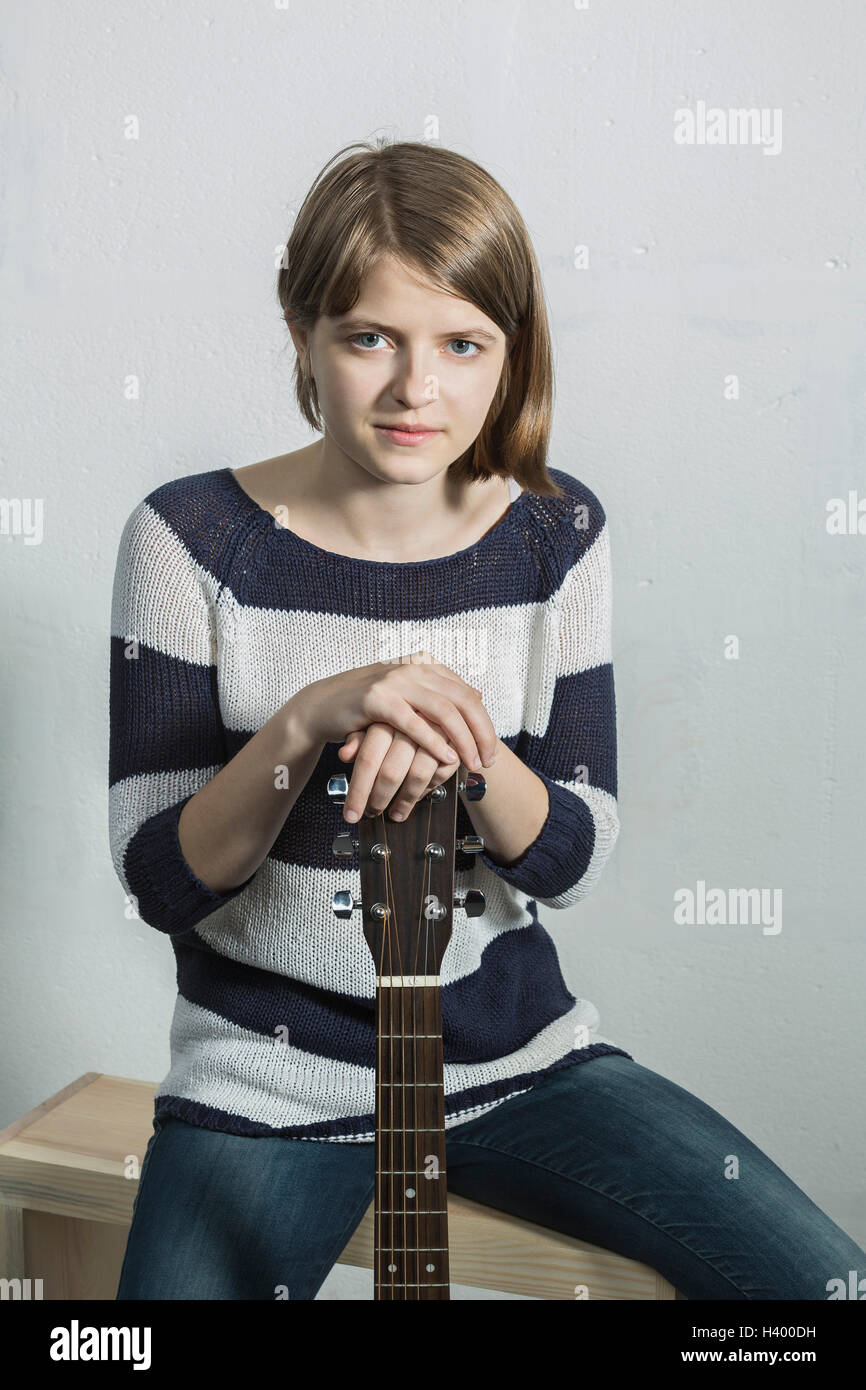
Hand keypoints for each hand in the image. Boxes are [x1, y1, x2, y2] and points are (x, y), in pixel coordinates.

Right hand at [291, 651, 495, 772]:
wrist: (324, 705)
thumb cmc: (370, 706)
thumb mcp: (410, 695)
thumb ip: (441, 693)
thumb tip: (479, 694)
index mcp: (426, 666)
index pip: (468, 695)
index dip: (484, 724)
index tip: (491, 752)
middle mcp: (414, 668)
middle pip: (462, 701)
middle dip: (480, 734)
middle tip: (487, 762)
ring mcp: (396, 681)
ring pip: (443, 711)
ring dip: (462, 740)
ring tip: (470, 763)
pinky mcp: (377, 699)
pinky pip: (413, 722)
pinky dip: (432, 742)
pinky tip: (445, 758)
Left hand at [337, 721, 469, 822]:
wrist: (442, 701)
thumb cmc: (402, 713)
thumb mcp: (375, 720)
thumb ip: (359, 738)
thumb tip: (344, 754)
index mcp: (386, 716)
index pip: (367, 759)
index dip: (358, 791)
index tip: (351, 813)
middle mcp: (410, 723)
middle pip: (391, 772)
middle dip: (380, 800)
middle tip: (372, 813)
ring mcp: (435, 732)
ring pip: (417, 776)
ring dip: (405, 800)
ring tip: (396, 813)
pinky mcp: (455, 741)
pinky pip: (440, 773)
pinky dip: (428, 788)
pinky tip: (417, 795)